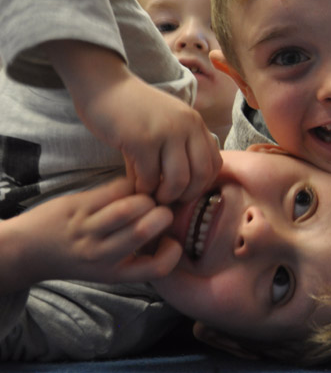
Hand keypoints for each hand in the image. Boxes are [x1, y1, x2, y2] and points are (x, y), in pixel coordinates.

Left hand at [0, 177, 181, 294]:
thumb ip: (137, 254)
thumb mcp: (108, 267)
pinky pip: (113, 190)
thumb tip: (171, 229)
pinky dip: (129, 185)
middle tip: (160, 209)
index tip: (170, 240)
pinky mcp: (77, 207)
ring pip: (128, 208)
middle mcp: (101, 255)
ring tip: (144, 198)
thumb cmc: (78, 256)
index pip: (156, 267)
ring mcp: (87, 230)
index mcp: (115, 272)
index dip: (173, 251)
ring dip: (145, 198)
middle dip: (162, 214)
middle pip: (144, 231)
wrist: (29, 250)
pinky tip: (129, 188)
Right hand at [44, 41, 221, 204]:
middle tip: (167, 199)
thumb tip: (185, 187)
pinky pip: (150, 177)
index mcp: (196, 123)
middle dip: (185, 195)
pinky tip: (135, 185)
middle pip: (201, 175)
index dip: (201, 185)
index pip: (215, 164)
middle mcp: (187, 126)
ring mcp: (166, 132)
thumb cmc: (133, 109)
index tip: (183, 192)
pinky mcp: (142, 140)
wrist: (104, 85)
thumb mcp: (167, 123)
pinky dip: (143, 188)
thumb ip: (179, 147)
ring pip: (178, 180)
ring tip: (151, 195)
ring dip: (165, 195)